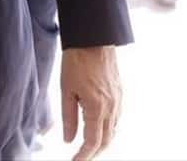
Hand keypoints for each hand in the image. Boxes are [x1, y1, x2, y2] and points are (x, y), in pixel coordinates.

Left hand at [61, 45, 121, 160]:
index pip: (92, 142)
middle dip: (94, 153)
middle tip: (80, 158)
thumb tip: (68, 139)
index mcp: (97, 108)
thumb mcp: (66, 90)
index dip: (84, 156)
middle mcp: (111, 107)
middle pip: (106, 140)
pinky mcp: (120, 92)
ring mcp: (118, 100)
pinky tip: (99, 128)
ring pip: (114, 130)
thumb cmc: (77, 61)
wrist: (94, 38)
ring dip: (102, 142)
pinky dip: (109, 128)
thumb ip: (68, 118)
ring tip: (88, 147)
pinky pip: (117, 118)